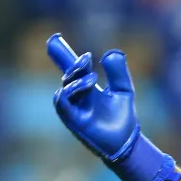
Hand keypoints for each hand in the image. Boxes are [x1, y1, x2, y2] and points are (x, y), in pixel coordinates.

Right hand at [46, 34, 180, 180]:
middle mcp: (77, 97)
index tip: (54, 39)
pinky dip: (69, 92)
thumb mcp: (123, 89)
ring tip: (93, 76)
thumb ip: (118, 72)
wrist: (126, 141)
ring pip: (64, 88)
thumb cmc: (123, 117)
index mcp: (86, 88)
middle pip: (67, 76)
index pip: (71, 69)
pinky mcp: (72, 120)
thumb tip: (112, 52)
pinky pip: (62, 103)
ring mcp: (73, 108)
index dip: (62, 55)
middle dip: (73, 65)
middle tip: (87, 58)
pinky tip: (84, 85)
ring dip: (75, 79)